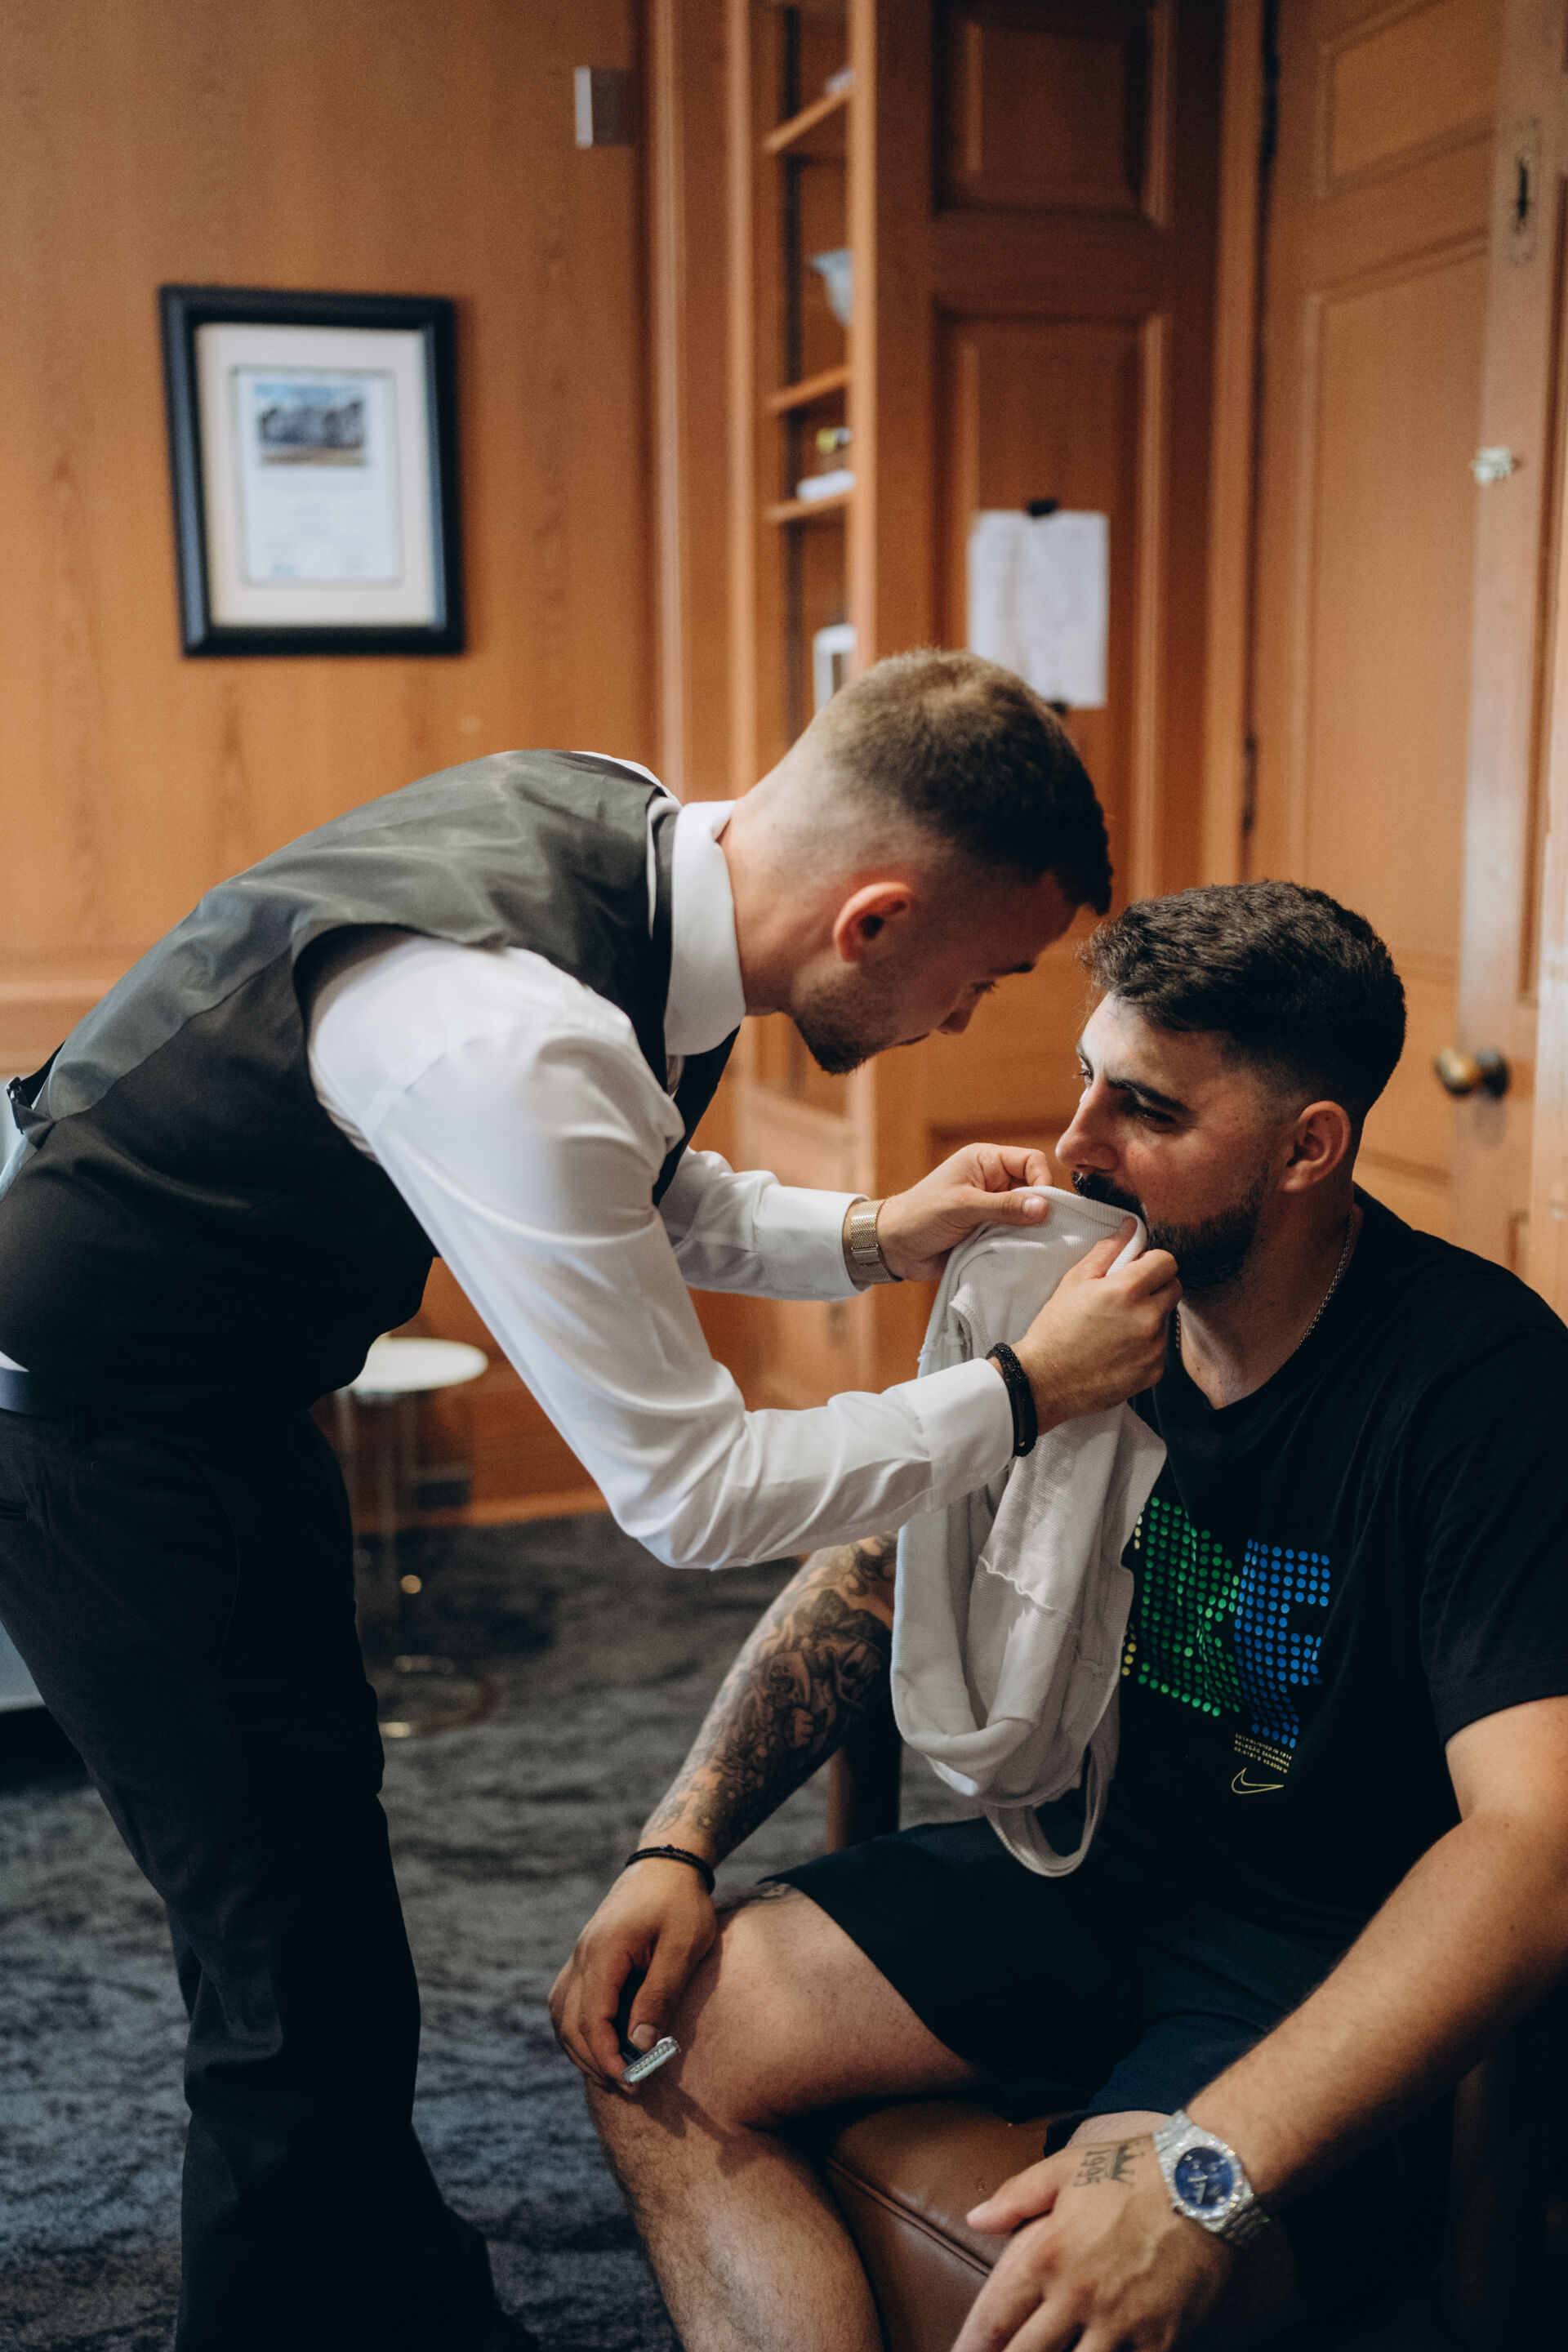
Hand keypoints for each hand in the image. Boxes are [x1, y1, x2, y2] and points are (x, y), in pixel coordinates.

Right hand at [548, 1857, 716, 2091]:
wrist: (667, 1864)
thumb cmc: (681, 1904)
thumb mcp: (682, 1948)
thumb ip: (660, 1995)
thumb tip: (640, 2044)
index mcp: (605, 1951)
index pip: (593, 2019)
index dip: (608, 2057)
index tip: (632, 2083)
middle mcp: (583, 1955)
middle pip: (570, 2023)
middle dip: (595, 2061)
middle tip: (629, 2086)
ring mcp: (580, 1955)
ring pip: (562, 2015)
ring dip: (582, 2049)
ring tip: (615, 2073)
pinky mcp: (586, 1957)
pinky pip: (568, 2001)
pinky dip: (579, 2029)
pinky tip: (602, 2044)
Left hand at [876, 1145, 1056, 1282]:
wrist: (894, 1248)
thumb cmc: (921, 1215)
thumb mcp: (963, 1206)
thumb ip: (1004, 1206)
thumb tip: (1045, 1207)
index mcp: (986, 1162)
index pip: (1031, 1161)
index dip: (1042, 1181)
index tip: (1044, 1208)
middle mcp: (994, 1182)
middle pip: (1035, 1190)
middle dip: (1039, 1210)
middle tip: (1043, 1232)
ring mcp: (993, 1209)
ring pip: (1029, 1216)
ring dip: (1030, 1231)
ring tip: (1030, 1245)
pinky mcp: (991, 1232)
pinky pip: (1017, 1236)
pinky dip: (1020, 1244)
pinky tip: (1021, 1254)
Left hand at [954, 2136, 1230, 2351]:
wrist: (1208, 2180)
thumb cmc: (1134, 2169)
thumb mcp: (1066, 2168)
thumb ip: (1016, 2196)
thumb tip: (976, 2218)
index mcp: (1048, 2254)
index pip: (995, 2318)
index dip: (971, 2346)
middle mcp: (1078, 2296)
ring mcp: (1122, 2324)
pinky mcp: (1162, 2341)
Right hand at [1014, 1226, 1178, 1430]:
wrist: (1046, 1380)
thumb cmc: (1056, 1330)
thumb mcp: (1075, 1281)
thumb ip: (1108, 1251)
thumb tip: (1131, 1228)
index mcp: (1127, 1291)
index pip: (1167, 1262)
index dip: (1152, 1262)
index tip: (1138, 1270)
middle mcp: (1147, 1319)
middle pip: (1174, 1289)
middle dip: (1155, 1287)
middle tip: (1127, 1297)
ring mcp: (1153, 1348)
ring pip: (1166, 1319)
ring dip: (1150, 1317)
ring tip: (1117, 1328)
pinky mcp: (1154, 1372)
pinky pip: (1160, 1349)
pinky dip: (1145, 1346)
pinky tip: (1119, 1350)